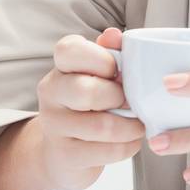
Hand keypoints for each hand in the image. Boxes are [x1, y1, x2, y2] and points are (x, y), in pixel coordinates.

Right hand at [29, 28, 146, 189]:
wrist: (64, 150)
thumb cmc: (92, 103)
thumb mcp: (101, 74)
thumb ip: (110, 52)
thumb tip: (114, 35)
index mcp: (61, 66)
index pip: (70, 50)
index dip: (101, 60)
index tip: (117, 72)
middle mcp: (51, 92)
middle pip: (86, 91)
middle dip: (119, 98)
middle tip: (131, 103)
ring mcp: (54, 125)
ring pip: (101, 126)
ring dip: (131, 127)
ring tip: (138, 125)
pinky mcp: (65, 154)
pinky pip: (105, 151)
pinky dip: (127, 147)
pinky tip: (130, 142)